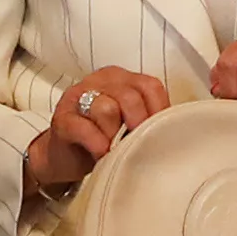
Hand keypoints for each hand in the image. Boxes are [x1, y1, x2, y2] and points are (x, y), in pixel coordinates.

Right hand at [21, 64, 178, 206]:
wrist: (63, 156)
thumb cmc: (102, 138)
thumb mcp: (129, 125)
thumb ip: (147, 119)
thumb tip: (174, 131)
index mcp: (121, 79)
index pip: (150, 86)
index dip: (158, 112)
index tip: (157, 134)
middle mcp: (100, 81)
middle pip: (130, 96)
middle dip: (137, 125)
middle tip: (135, 144)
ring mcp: (78, 97)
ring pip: (106, 108)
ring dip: (114, 136)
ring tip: (114, 150)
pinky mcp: (62, 118)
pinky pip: (83, 127)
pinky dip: (96, 143)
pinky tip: (100, 154)